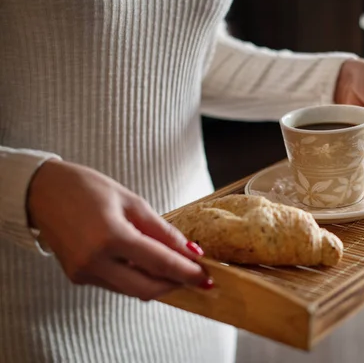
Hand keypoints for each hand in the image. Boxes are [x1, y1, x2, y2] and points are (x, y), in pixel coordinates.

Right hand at [27, 159, 212, 300]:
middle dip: (176, 285)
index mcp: (110, 236)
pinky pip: (116, 284)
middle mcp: (94, 261)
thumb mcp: (132, 202)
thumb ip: (162, 230)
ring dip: (158, 283)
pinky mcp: (78, 277)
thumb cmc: (88, 188)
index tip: (206, 276)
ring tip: (178, 270)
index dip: (186, 272)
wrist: (43, 191)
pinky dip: (137, 278)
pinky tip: (149, 265)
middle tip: (196, 278)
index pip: (159, 263)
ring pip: (132, 290)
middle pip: (147, 288)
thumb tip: (189, 250)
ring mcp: (83, 273)